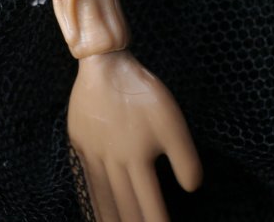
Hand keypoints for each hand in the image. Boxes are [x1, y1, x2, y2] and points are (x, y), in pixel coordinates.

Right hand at [68, 50, 201, 221]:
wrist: (105, 66)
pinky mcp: (80, 146)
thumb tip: (192, 188)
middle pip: (125, 205)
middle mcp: (114, 162)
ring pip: (103, 197)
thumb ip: (184, 158)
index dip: (157, 221)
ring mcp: (93, 155)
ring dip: (111, 218)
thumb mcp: (173, 123)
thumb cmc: (142, 93)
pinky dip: (91, 200)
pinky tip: (95, 208)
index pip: (149, 203)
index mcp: (138, 158)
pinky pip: (86, 181)